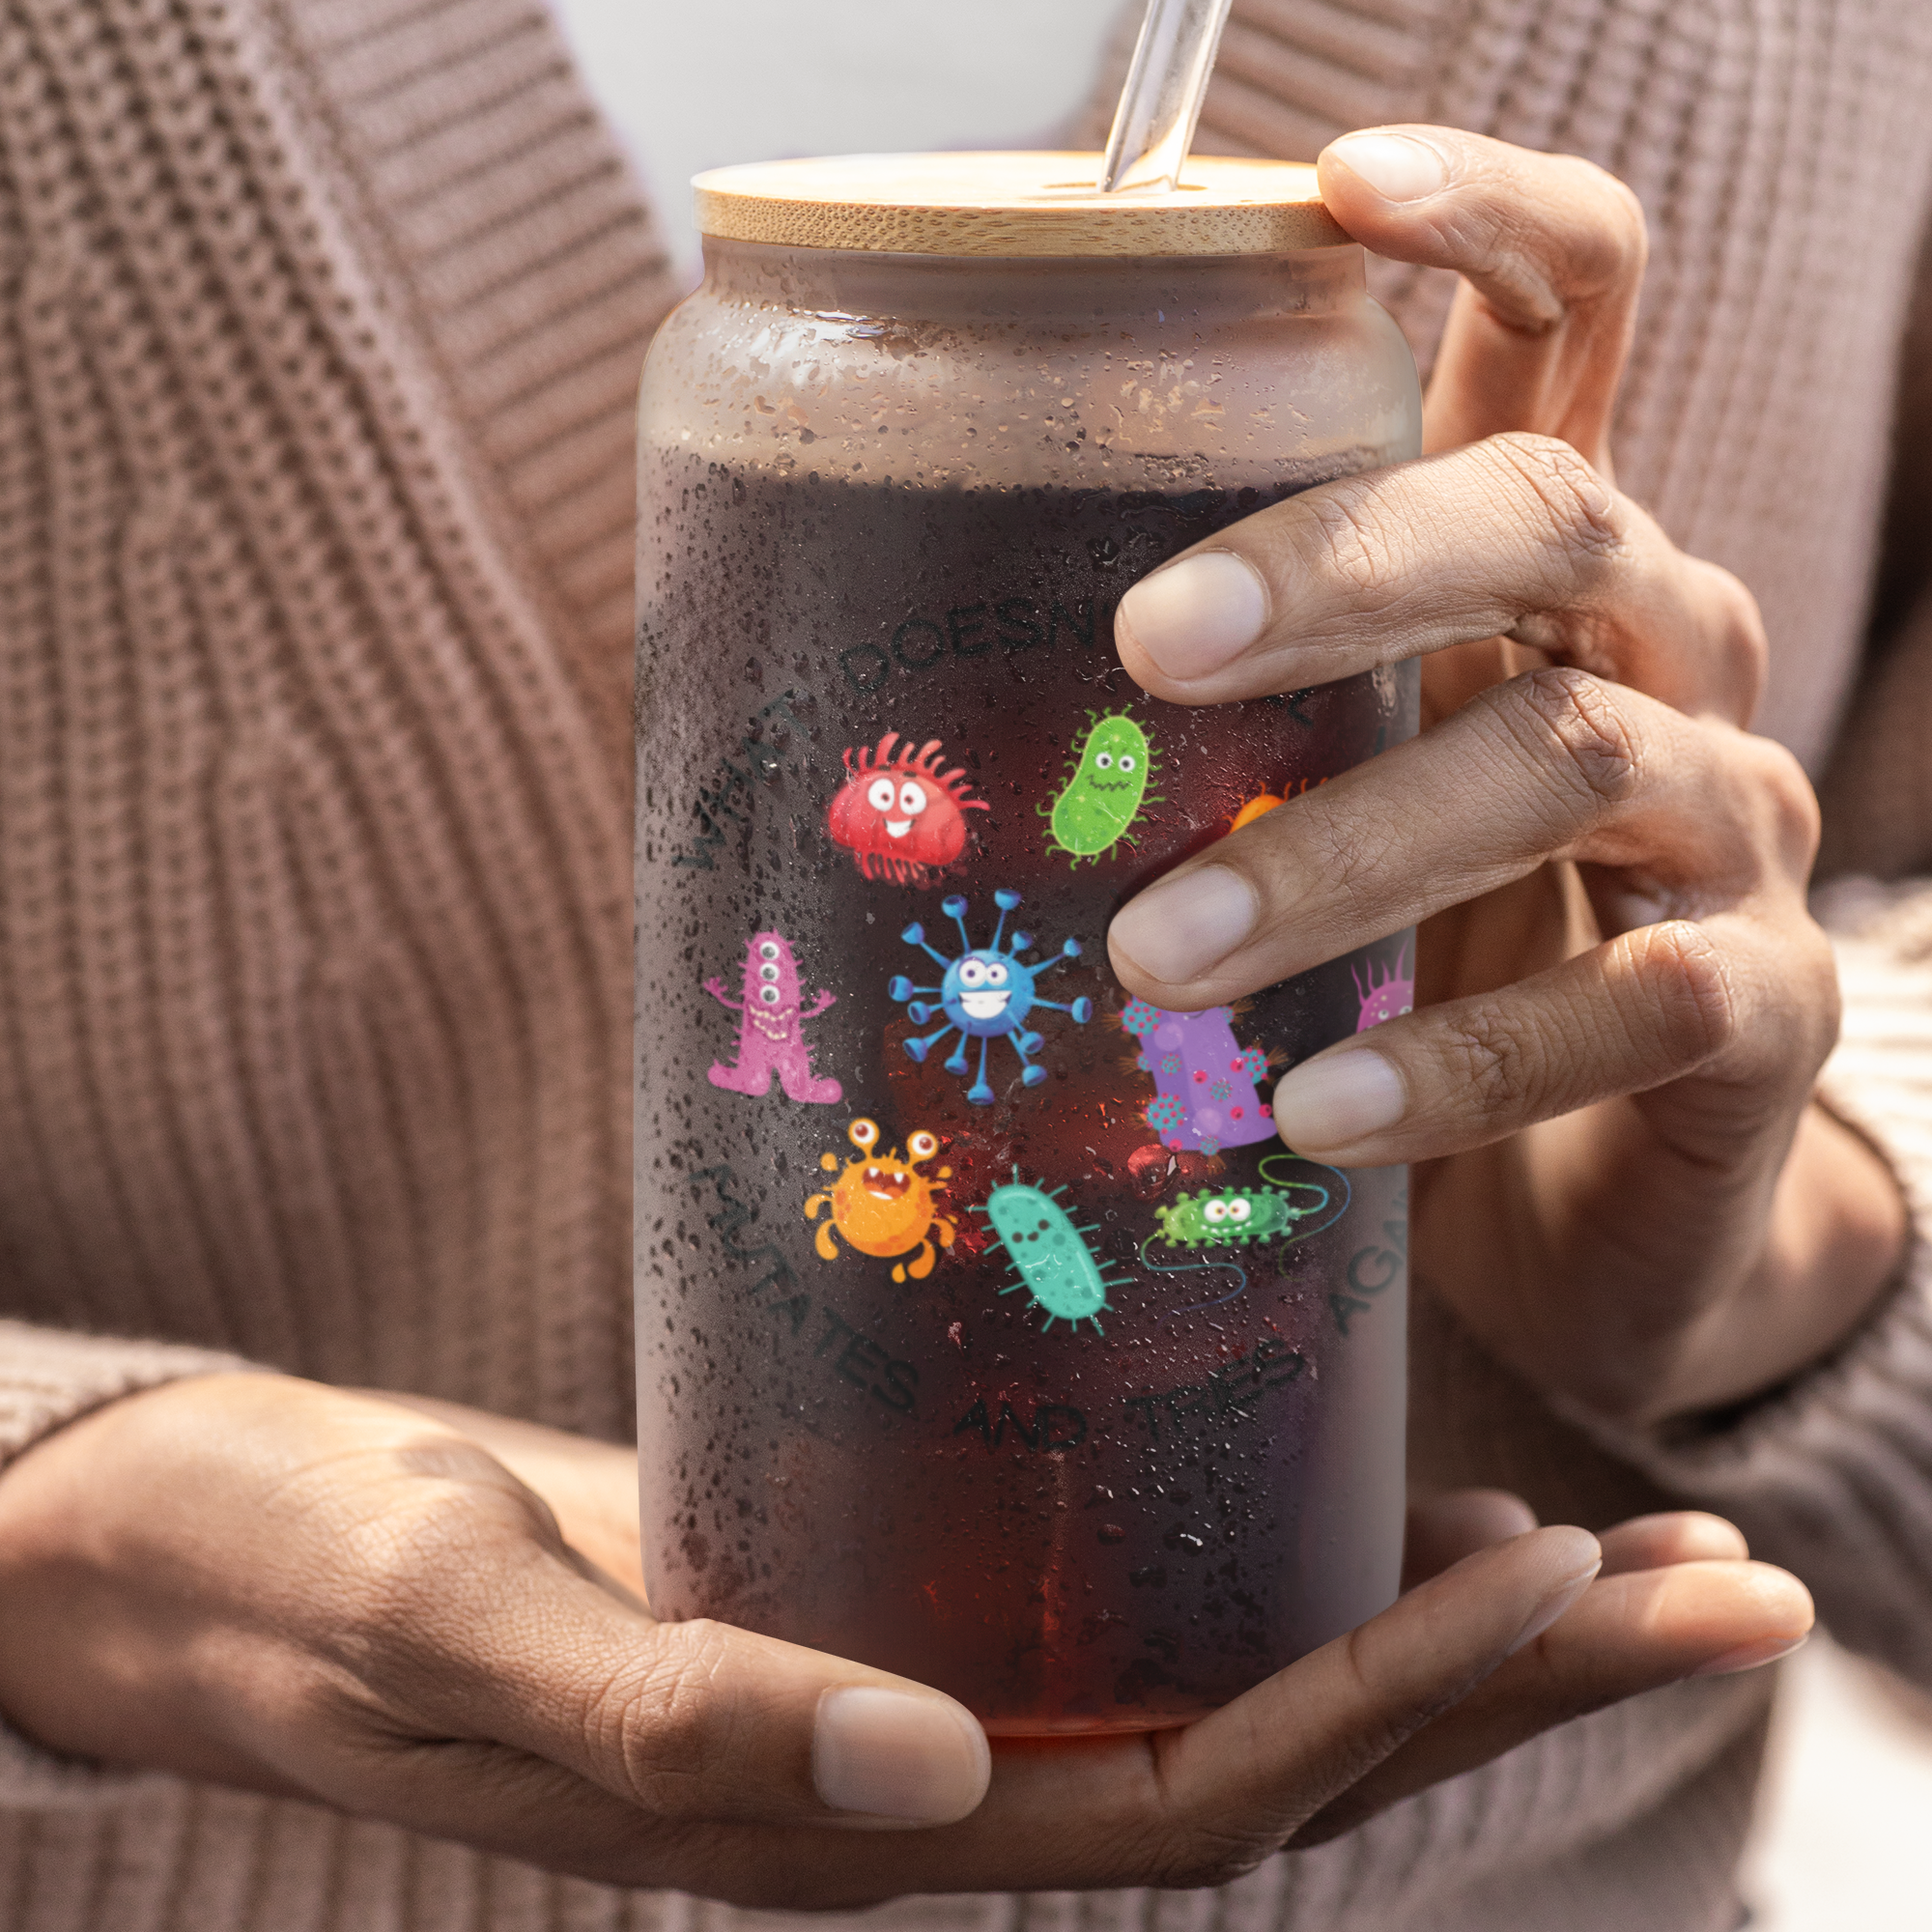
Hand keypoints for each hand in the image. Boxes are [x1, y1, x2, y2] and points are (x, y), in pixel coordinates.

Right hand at [0, 1375, 1808, 1903]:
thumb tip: (917, 1782)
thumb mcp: (448, 1639)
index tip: (1608, 1595)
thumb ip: (666, 1724)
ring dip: (1429, 1631)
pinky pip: (1113, 1602)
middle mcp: (914, 1778)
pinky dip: (1271, 1557)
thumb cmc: (307, 1595)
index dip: (1413, 1716)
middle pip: (1267, 1756)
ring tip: (1620, 1541)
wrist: (239, 1561)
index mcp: (845, 1826)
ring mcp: (906, 1687)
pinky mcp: (875, 1587)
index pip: (1194, 1803)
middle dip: (1504, 1677)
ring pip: (1221, 1688)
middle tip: (1721, 1567)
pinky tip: (1377, 1487)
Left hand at [1106, 126, 1908, 1424]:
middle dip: (1344, 567)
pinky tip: (1315, 1113)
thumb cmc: (1425, 950)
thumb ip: (1221, 723)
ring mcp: (1734, 819)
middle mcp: (1665, 647)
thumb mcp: (1327, 792)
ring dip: (1342, 855)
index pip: (1571, 317)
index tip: (1337, 182)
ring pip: (1570, 760)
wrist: (1590, 1173)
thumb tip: (919, 725)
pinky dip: (1460, 1057)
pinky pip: (1638, 1005)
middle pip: (1548, 517)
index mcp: (1545, 568)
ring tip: (1151, 961)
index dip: (1486, 221)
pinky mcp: (1763, 1003)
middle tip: (1147, 647)